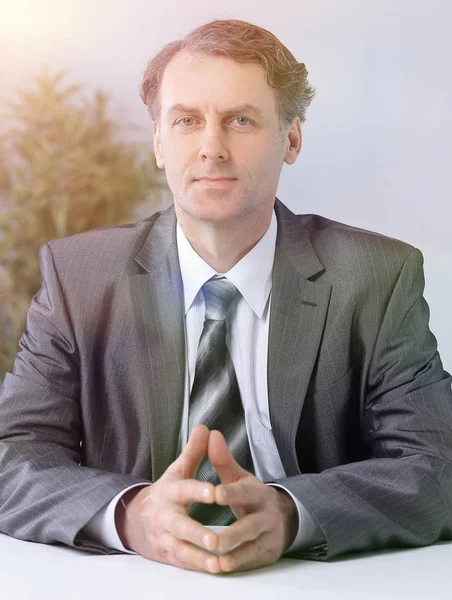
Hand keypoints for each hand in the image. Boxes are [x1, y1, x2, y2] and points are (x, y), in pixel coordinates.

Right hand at [116, 424, 221, 573]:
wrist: (138, 520)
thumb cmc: (167, 493)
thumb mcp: (178, 471)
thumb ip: (193, 452)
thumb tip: (205, 427)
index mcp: (170, 492)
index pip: (183, 490)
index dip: (197, 490)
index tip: (213, 492)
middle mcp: (166, 517)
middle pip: (179, 526)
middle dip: (196, 533)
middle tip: (214, 539)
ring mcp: (166, 538)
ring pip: (181, 550)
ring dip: (199, 558)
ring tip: (218, 563)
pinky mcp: (169, 555)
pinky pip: (183, 563)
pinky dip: (198, 568)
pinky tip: (215, 571)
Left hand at [209, 429, 298, 572]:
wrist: (282, 516)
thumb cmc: (250, 495)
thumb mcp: (238, 477)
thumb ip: (222, 459)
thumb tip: (210, 433)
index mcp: (257, 491)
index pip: (243, 492)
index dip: (229, 493)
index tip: (213, 494)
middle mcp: (266, 514)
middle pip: (250, 524)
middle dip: (233, 533)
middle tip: (212, 540)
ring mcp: (269, 534)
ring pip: (252, 545)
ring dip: (236, 553)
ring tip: (218, 559)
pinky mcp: (268, 552)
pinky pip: (253, 559)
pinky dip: (240, 564)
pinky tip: (224, 567)